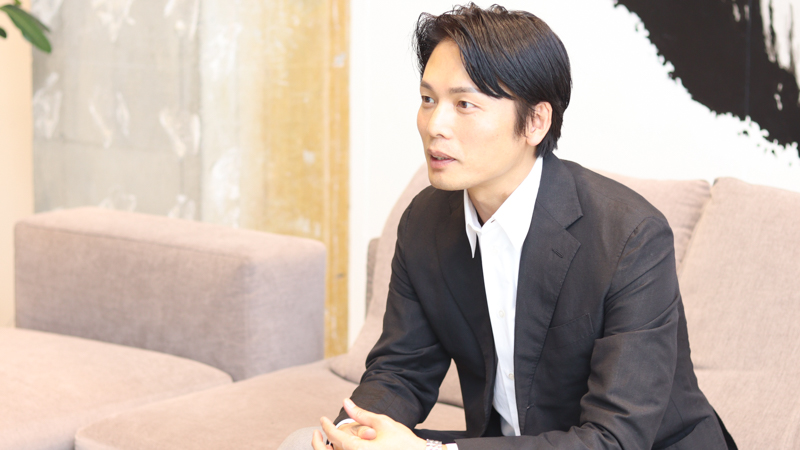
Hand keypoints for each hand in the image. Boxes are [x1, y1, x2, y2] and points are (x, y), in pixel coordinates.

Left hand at [312, 398, 426, 449]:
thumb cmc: (404, 442)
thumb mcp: (383, 423)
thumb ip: (361, 414)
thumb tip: (345, 402)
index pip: (334, 437)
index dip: (326, 426)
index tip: (322, 419)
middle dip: (318, 444)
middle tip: (316, 433)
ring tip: (326, 442)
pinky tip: (340, 449)